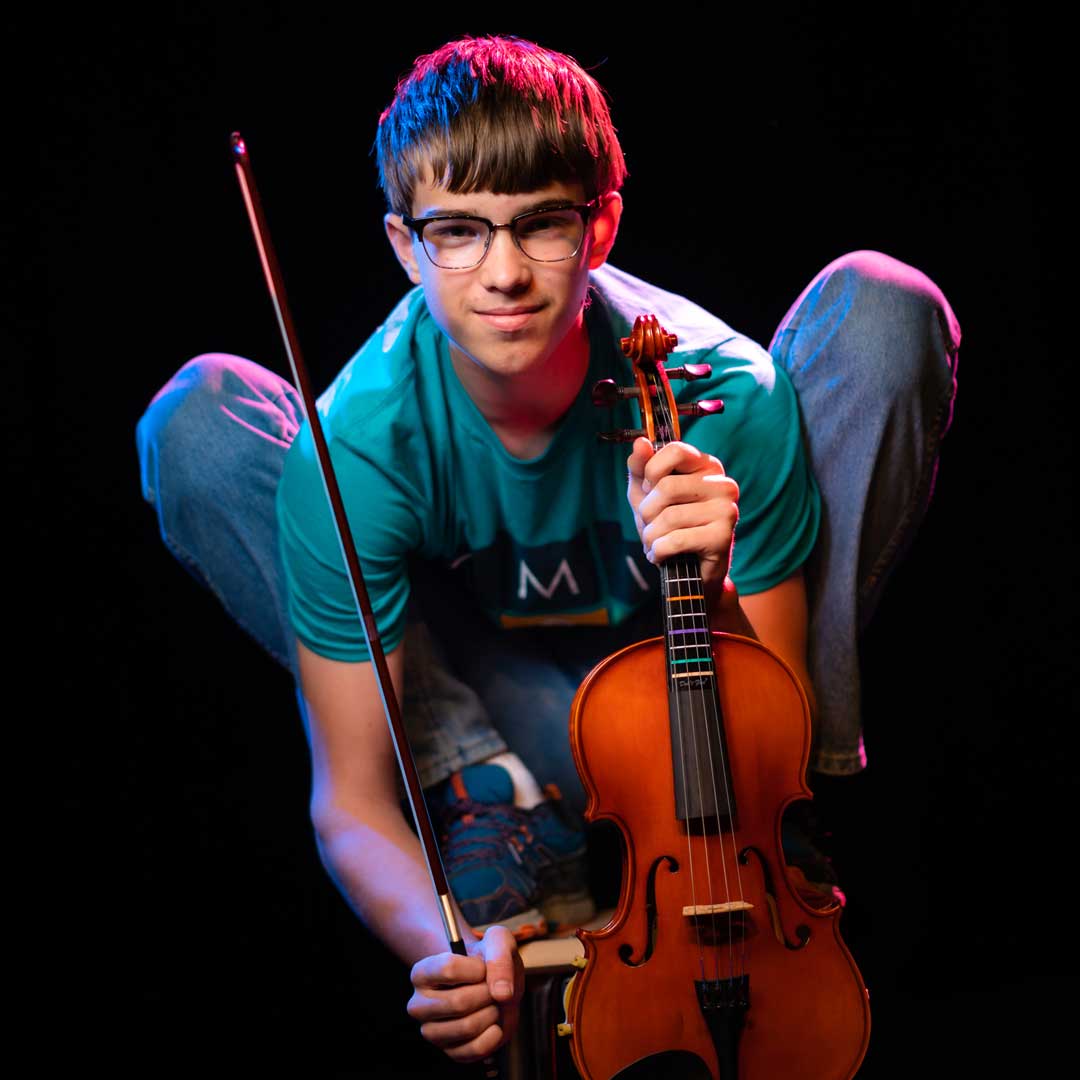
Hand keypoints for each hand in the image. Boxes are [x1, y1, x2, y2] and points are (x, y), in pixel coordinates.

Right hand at [406, 925, 523, 1062]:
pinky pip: (475, 1049)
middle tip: (492, 988)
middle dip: (487, 994)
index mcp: (422, 973)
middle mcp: (419, 1004)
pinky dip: (493, 1035)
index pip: (448, 969)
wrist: (494, 985)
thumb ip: (500, 956)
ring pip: (467, 1027)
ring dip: (491, 1013)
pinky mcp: (450, 1052)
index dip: (476, 968)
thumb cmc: (489, 960)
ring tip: (491, 1003)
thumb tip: (502, 992)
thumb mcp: (498, 941)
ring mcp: (432, 1031)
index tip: (484, 967)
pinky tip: (493, 1023)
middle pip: (459, 1002)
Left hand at [627, 438, 739, 597]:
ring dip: (650, 536)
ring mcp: (727, 510)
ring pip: (669, 516)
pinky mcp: (723, 537)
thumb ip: (641, 468)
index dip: (652, 472)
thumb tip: (640, 442)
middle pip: (667, 487)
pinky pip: (676, 539)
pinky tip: (660, 555)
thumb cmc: (668, 526)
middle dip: (646, 512)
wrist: (689, 572)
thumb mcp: (647, 494)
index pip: (676, 450)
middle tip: (649, 525)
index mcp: (707, 466)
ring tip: (653, 543)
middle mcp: (723, 484)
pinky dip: (658, 551)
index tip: (649, 490)